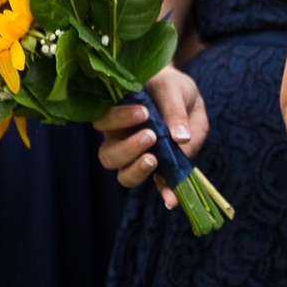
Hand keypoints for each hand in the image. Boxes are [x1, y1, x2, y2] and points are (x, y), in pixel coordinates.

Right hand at [94, 66, 207, 208]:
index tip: (144, 112)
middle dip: (127, 148)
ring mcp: (138, 156)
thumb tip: (180, 138)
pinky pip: (156, 184)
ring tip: (155, 159)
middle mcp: (120, 138)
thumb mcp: (174, 89)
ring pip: (123, 173)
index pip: (103, 121)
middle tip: (150, 136)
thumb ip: (174, 109)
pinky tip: (173, 199)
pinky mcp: (159, 167)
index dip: (119, 119)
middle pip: (108, 154)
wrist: (183, 93)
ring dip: (136, 170)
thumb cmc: (170, 87)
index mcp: (116, 114)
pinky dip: (164, 192)